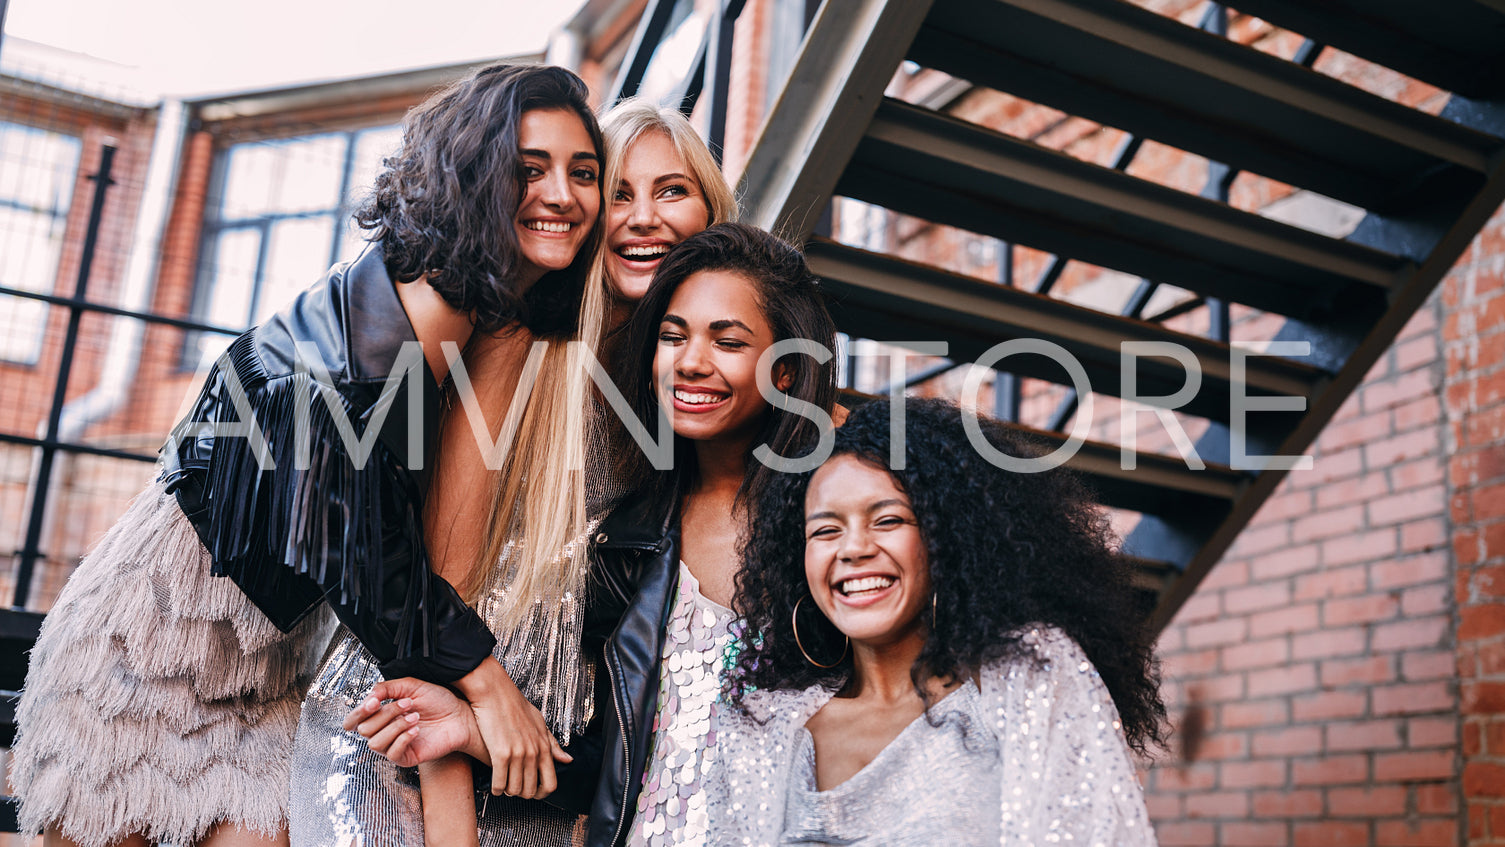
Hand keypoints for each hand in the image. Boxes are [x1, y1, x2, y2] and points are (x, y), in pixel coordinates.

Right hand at [344, 678, 482, 767]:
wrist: (459, 715)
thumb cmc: (437, 701)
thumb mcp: (411, 686)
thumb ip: (387, 688)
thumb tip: (368, 696)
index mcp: (380, 715)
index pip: (353, 721)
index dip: (357, 712)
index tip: (374, 702)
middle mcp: (383, 732)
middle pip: (364, 729)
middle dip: (385, 714)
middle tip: (407, 703)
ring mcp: (393, 746)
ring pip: (375, 743)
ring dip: (395, 726)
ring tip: (415, 716)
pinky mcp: (405, 758)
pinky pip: (392, 754)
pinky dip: (403, 739)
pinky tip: (417, 729)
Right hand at [453, 656, 571, 798]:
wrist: (494, 692)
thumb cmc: (515, 705)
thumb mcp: (540, 723)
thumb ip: (553, 744)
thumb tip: (568, 759)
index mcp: (544, 746)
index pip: (551, 783)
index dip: (542, 794)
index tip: (534, 793)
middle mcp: (534, 752)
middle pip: (531, 790)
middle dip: (522, 794)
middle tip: (515, 789)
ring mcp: (518, 753)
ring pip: (515, 790)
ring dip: (508, 792)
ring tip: (504, 787)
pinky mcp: (500, 753)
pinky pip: (499, 783)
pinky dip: (497, 788)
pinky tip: (495, 785)